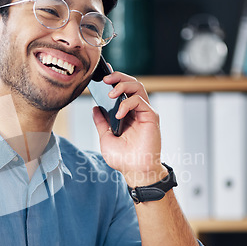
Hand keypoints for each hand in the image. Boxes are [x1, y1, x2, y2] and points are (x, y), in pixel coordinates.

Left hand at [91, 70, 165, 186]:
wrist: (135, 171)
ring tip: (110, 93)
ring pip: (138, 87)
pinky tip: (118, 113)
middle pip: (131, 83)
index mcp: (126, 113)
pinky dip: (127, 104)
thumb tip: (95, 108)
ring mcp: (144, 112)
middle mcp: (136, 110)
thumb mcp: (106, 137)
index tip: (101, 75)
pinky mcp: (151, 117)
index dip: (114, 80)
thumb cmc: (123, 158)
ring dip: (123, 85)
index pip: (121, 90)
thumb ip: (101, 122)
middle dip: (118, 77)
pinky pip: (140, 101)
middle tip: (105, 79)